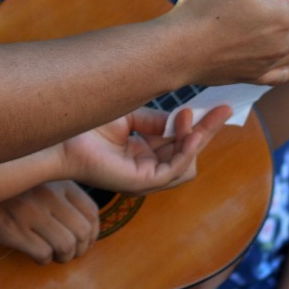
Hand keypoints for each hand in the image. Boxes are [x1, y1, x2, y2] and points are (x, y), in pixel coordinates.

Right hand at [0, 181, 99, 263]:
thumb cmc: (2, 185)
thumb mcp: (35, 178)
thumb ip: (59, 192)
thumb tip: (83, 223)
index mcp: (57, 180)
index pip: (92, 212)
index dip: (93, 234)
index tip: (83, 242)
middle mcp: (47, 194)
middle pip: (83, 233)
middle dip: (79, 250)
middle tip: (66, 254)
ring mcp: (30, 211)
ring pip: (67, 245)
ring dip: (62, 257)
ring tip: (52, 255)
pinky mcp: (12, 228)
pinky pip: (43, 253)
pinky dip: (43, 260)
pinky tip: (33, 254)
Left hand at [58, 105, 231, 194]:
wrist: (63, 135)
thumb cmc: (89, 126)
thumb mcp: (131, 118)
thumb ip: (157, 121)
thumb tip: (183, 116)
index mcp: (145, 153)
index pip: (181, 141)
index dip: (200, 125)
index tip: (218, 106)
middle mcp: (148, 167)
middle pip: (190, 152)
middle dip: (207, 130)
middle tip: (225, 109)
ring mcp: (145, 178)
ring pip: (187, 162)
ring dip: (195, 137)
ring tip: (190, 115)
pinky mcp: (141, 182)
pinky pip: (175, 169)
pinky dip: (187, 150)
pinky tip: (192, 132)